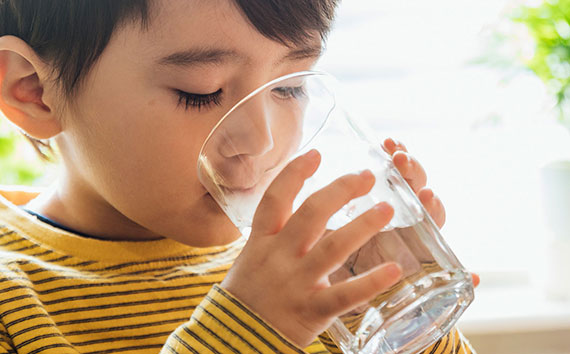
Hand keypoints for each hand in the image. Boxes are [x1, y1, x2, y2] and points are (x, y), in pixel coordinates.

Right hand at [221, 150, 402, 346]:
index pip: (275, 199)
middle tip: (366, 176)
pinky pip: (344, 295)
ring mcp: (295, 283)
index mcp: (261, 241)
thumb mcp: (251, 257)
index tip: (316, 153)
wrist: (233, 339)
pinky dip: (371, 282)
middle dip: (340, 191)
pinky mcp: (311, 311)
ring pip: (332, 247)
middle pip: (310, 214)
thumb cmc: (247, 294)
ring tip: (388, 208)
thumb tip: (290, 205)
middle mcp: (278, 256)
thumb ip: (273, 234)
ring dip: (363, 225)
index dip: (295, 173)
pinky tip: (395, 269)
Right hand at [382, 138, 479, 287]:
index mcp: (418, 236)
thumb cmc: (375, 287)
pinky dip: (383, 155)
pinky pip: (377, 171)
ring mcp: (388, 201)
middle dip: (414, 171)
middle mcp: (407, 216)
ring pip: (401, 175)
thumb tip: (478, 278)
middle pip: (418, 186)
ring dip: (401, 157)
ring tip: (391, 146)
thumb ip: (437, 281)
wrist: (347, 284)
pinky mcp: (367, 194)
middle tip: (402, 161)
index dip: (432, 205)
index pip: (434, 215)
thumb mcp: (398, 287)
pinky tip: (379, 143)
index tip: (428, 197)